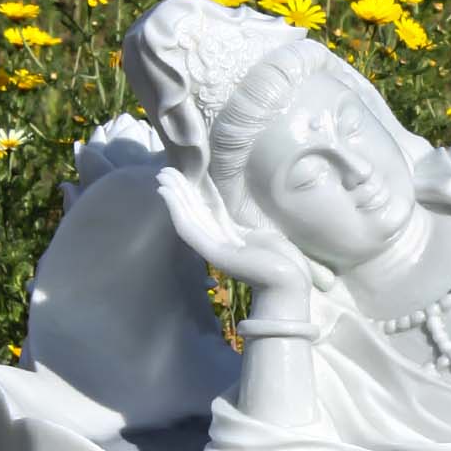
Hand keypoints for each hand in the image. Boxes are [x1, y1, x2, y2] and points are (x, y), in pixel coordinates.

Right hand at [156, 167, 311, 307]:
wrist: (288, 280)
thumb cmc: (282, 261)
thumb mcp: (263, 237)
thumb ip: (246, 229)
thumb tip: (243, 225)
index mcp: (230, 236)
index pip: (209, 208)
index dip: (197, 191)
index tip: (185, 174)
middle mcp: (217, 240)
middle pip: (195, 210)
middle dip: (180, 190)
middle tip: (164, 170)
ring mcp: (212, 246)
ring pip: (187, 216)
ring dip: (174, 195)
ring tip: (162, 176)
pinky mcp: (211, 251)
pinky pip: (188, 227)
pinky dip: (176, 209)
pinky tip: (166, 193)